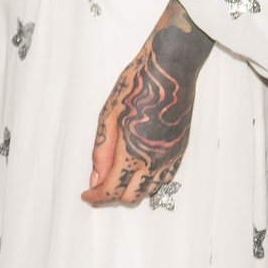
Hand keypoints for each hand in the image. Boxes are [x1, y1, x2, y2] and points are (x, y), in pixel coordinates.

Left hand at [83, 0, 213, 205]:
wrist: (170, 70)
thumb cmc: (136, 88)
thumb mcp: (108, 117)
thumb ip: (102, 152)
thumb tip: (95, 178)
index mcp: (132, 154)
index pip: (112, 190)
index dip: (96, 197)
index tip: (86, 195)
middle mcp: (155, 161)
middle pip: (131, 196)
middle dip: (112, 197)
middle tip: (97, 188)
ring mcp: (170, 157)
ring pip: (150, 190)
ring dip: (132, 191)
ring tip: (115, 179)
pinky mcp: (180, 150)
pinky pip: (166, 178)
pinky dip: (150, 183)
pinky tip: (138, 172)